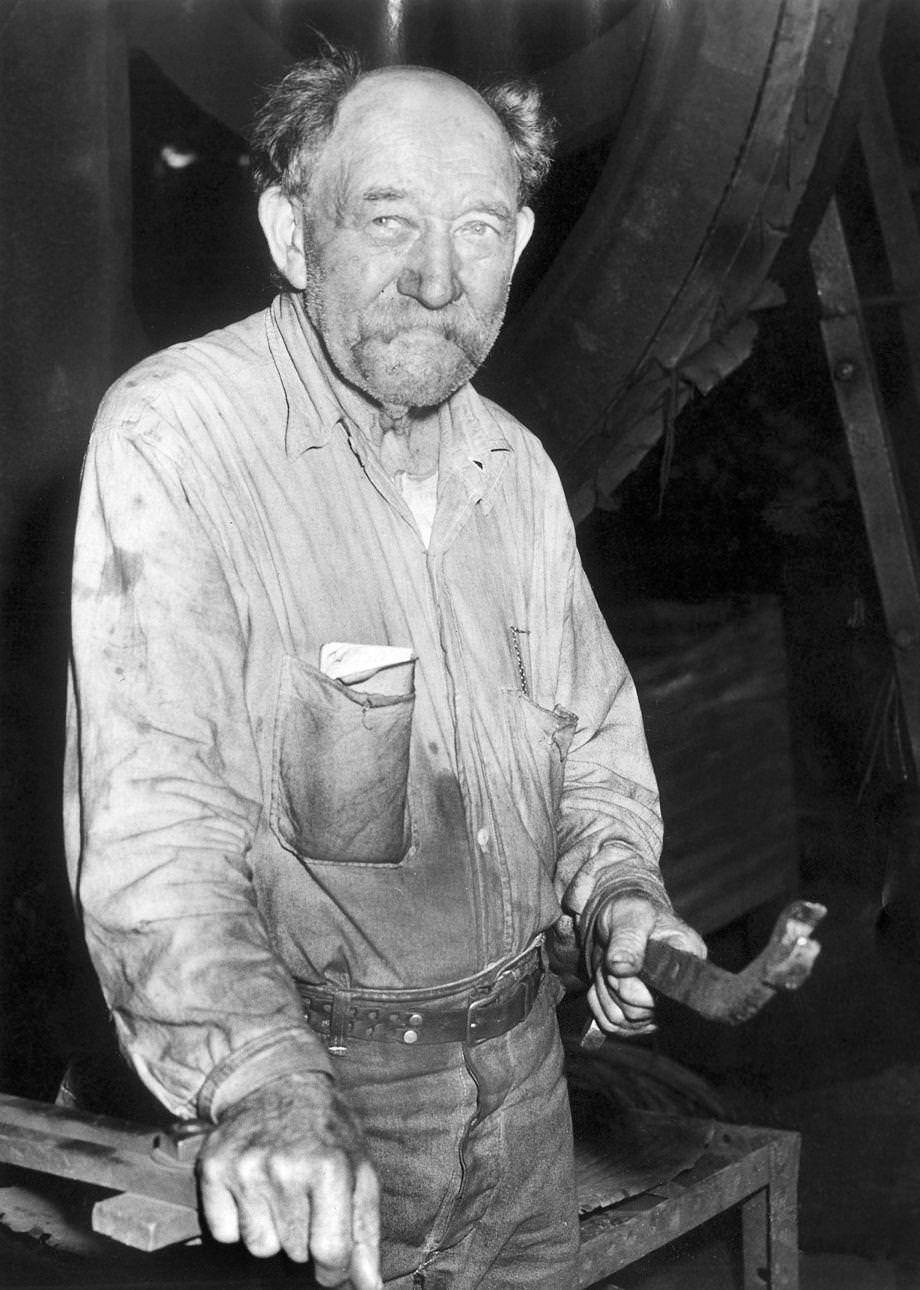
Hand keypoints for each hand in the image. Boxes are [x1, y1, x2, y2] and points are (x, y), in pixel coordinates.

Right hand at [198, 1070, 381, 1288]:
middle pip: (294, 1252)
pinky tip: (252, 1188)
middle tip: (306, 1199)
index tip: (332, 1260)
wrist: (277, 1080)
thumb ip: (365, 1232)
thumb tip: (367, 1287)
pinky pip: (224, 1233)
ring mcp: (246, 1168)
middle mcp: (285, 1167)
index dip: (334, 1268)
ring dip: (271, 1230)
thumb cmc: (325, 1130)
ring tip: (279, 1192)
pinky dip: (237, 1221)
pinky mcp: (213, 1169)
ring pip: (259, 1247)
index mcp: (329, 1166)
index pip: (330, 1252)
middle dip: (304, 1236)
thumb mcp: (359, 1169)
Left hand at [587, 894, 706, 1037]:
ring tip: (608, 968)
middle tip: (610, 959)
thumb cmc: (629, 913)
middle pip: (639, 1011)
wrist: (617, 922)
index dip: (633, 983)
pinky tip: (604, 983)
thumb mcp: (628, 915)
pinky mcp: (643, 1019)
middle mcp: (680, 989)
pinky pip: (614, 1026)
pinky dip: (600, 1005)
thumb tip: (622, 967)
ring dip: (605, 993)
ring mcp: (662, 1008)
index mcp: (689, 958)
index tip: (618, 963)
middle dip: (614, 984)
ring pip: (625, 1021)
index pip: (664, 993)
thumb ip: (627, 939)